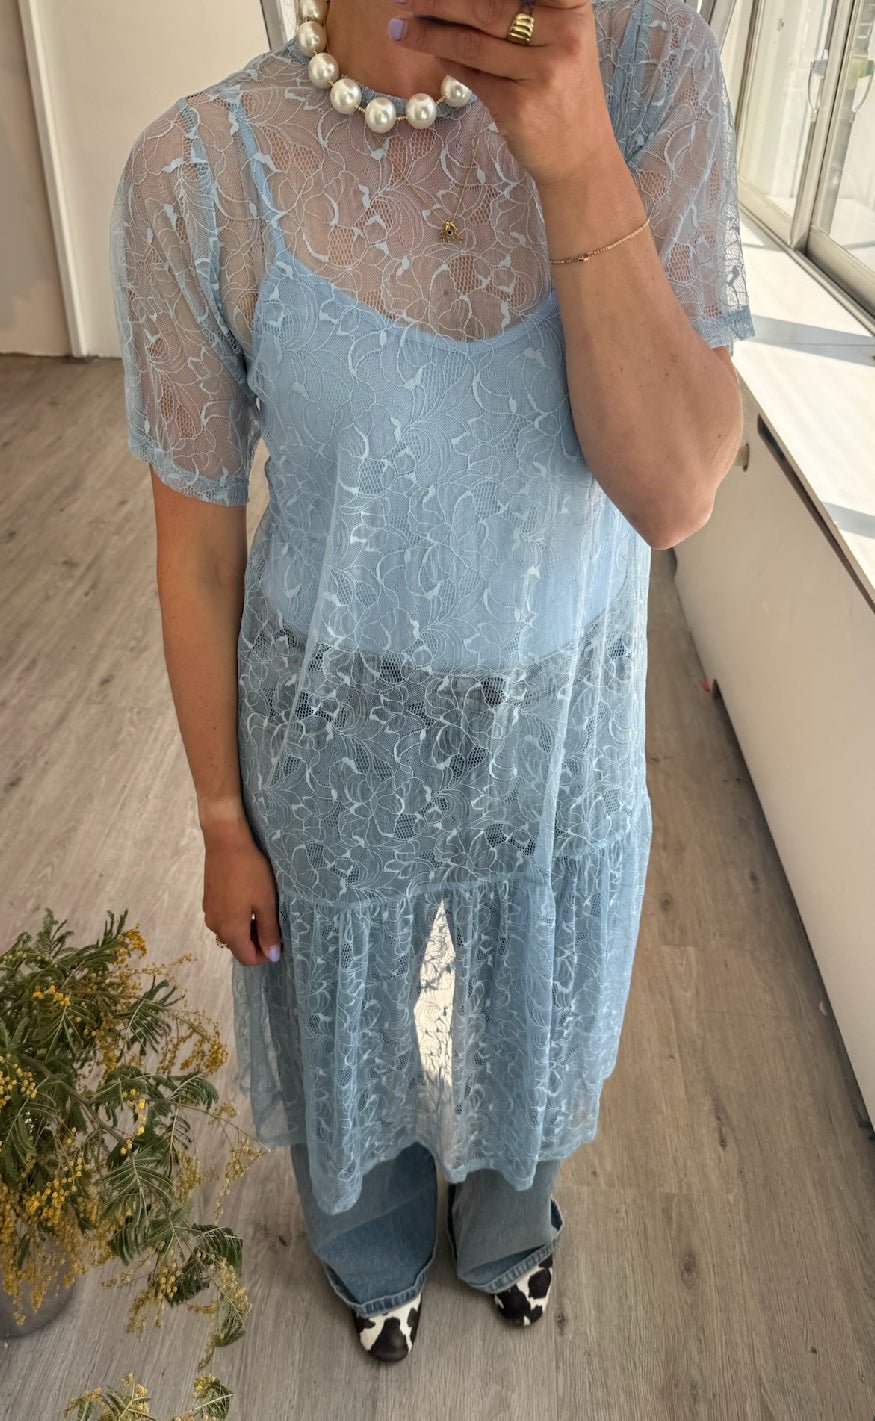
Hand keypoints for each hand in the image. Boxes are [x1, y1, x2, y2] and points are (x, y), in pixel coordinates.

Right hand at [202, 820, 282, 966]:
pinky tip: (248, 899)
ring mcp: (209, 913)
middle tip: (274, 923)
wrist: (225, 842)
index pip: (247, 958)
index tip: (279, 941)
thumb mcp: (266, 903)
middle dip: (257, 942)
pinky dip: (237, 918)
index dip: (265, 955)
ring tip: (263, 909)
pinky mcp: (208, 901)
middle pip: (238, 946)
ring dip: (248, 929)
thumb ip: (269, 932)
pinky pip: (224, 919)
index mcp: (230, 930)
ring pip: (231, 932)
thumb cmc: (250, 872)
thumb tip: (272, 956)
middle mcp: (215, 926)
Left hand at [387, 0, 615, 187]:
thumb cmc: (563, 91)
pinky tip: (428, 51)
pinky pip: (471, 76)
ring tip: (399, 25)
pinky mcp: (518, 106)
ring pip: (471, 42)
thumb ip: (522, 14)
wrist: (581, 156)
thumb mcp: (558, 41)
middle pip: (486, 6)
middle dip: (437, 0)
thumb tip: (451, 2)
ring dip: (428, 32)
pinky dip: (446, 60)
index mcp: (572, 9)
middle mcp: (563, 35)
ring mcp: (541, 72)